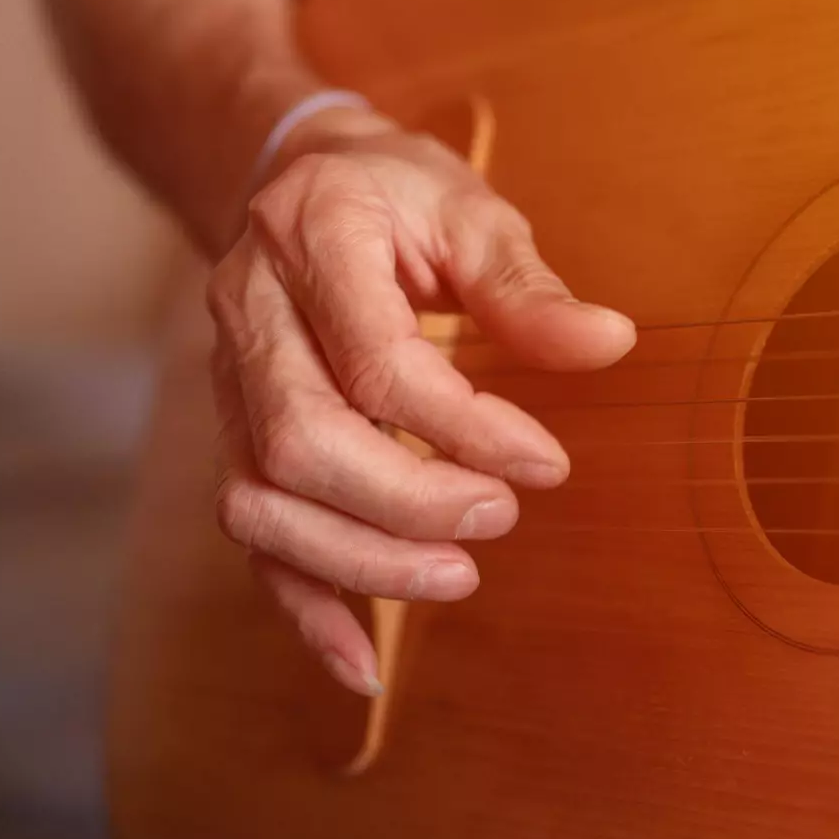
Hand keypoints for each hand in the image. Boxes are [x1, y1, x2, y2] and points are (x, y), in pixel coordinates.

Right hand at [207, 107, 635, 695]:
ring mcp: (227, 382)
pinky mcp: (234, 434)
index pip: (377, 361)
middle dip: (406, 502)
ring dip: (357, 560)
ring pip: (260, 498)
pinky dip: (302, 603)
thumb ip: (528, 287)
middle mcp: (250, 311)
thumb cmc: (392, 194)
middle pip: (301, 441)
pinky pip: (251, 532)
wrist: (293, 179)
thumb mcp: (469, 211)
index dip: (465, 427)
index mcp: (312, 235)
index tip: (547, 462)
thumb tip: (610, 344)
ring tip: (455, 576)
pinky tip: (360, 659)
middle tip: (500, 518)